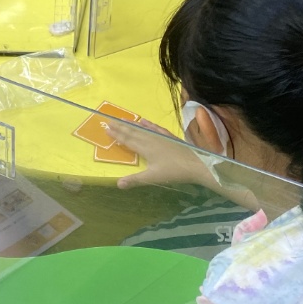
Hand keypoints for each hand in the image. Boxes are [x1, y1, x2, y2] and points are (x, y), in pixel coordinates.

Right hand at [102, 118, 218, 192]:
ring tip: (123, 119)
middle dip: (120, 126)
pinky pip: (156, 128)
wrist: (196, 164)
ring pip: (143, 128)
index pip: (127, 140)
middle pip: (133, 132)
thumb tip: (117, 184)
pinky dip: (149, 124)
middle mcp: (151, 139)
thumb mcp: (153, 177)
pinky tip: (145, 121)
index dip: (116, 134)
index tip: (106, 127)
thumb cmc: (174, 171)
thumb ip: (135, 180)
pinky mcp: (170, 137)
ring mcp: (161, 137)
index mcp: (145, 148)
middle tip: (109, 120)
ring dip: (132, 124)